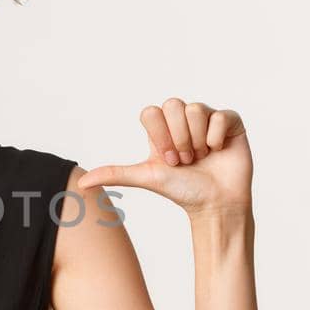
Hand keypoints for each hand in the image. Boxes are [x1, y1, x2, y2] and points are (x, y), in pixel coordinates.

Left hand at [77, 99, 251, 215]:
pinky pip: (219, 115)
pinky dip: (216, 138)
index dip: (160, 135)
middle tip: (185, 160)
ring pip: (196, 109)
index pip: (151, 111)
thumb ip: (115, 174)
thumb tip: (80, 183)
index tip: (167, 160)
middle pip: (173, 105)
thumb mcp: (146, 177)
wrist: (215, 204)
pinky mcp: (229, 121)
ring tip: (202, 157)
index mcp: (162, 128)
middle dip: (178, 138)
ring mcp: (207, 118)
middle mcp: (183, 120)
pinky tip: (218, 151)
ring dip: (197, 140)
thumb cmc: (182, 191)